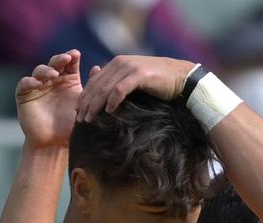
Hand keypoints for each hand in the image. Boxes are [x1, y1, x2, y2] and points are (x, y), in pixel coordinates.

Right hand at [16, 50, 82, 148]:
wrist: (54, 144)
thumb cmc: (71, 127)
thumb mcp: (83, 106)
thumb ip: (91, 88)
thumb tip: (98, 68)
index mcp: (68, 81)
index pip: (69, 64)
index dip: (71, 57)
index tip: (76, 54)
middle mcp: (53, 81)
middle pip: (54, 64)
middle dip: (60, 59)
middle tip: (66, 58)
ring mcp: (38, 86)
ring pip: (39, 71)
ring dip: (46, 70)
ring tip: (54, 75)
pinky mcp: (24, 95)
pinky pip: (24, 84)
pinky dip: (30, 81)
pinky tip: (36, 83)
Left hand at [77, 55, 194, 121]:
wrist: (183, 76)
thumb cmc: (161, 82)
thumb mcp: (136, 80)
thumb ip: (122, 84)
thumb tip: (108, 99)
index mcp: (117, 63)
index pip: (95, 80)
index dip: (85, 96)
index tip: (79, 111)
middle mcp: (120, 63)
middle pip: (97, 85)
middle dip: (86, 103)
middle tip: (80, 119)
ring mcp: (130, 68)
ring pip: (105, 88)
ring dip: (95, 104)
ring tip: (89, 118)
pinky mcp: (140, 75)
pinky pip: (121, 89)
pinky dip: (113, 100)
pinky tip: (109, 111)